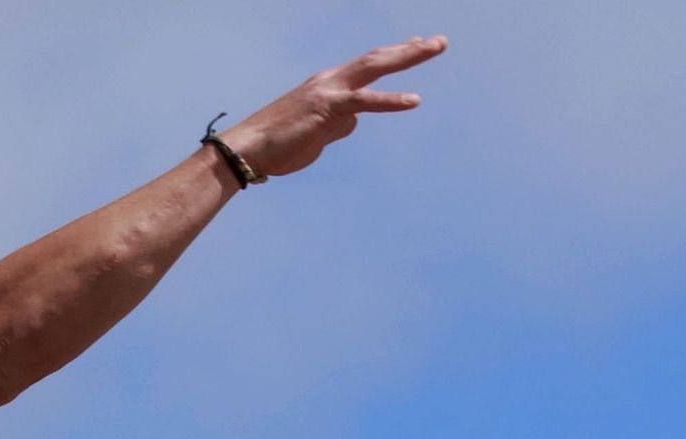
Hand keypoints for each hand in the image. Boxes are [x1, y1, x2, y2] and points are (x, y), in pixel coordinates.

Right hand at [222, 36, 445, 179]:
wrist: (247, 150)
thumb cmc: (276, 147)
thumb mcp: (315, 135)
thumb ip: (337, 126)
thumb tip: (353, 124)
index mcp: (326, 86)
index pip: (366, 66)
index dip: (394, 55)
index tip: (417, 45)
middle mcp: (329, 81)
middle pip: (376, 58)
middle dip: (409, 49)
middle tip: (439, 41)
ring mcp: (328, 92)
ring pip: (374, 67)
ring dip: (407, 56)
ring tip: (435, 47)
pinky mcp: (327, 109)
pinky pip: (364, 101)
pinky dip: (391, 100)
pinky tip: (414, 100)